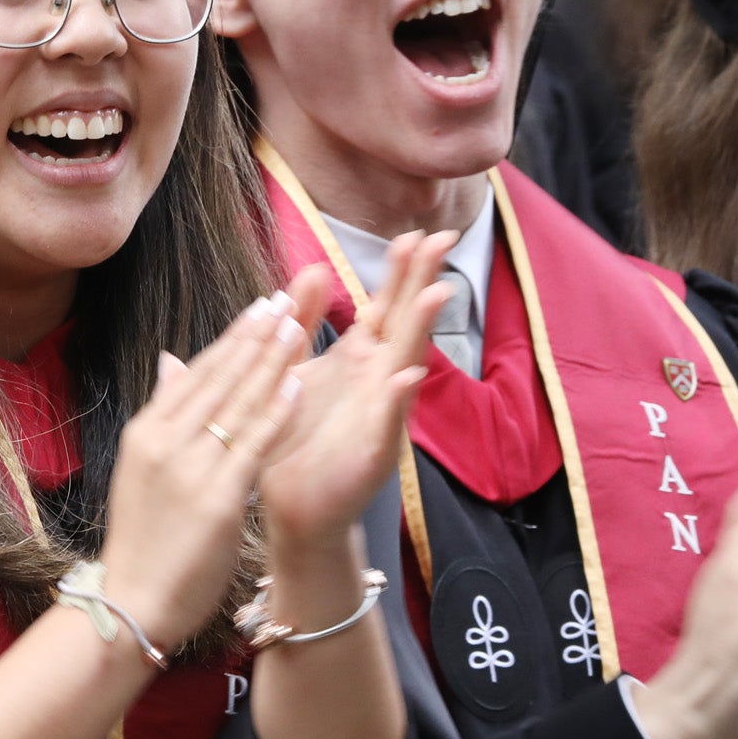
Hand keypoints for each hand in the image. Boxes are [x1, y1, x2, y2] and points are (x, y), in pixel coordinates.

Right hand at [99, 291, 309, 652]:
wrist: (132, 601)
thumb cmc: (142, 541)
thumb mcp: (141, 468)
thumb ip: (163, 413)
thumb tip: (171, 360)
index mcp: (146, 431)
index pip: (195, 372)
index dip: (232, 337)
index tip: (260, 306)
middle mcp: (165, 441)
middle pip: (218, 377)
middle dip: (256, 335)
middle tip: (286, 296)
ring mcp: (189, 468)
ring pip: (238, 403)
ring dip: (271, 361)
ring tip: (298, 324)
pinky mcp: (216, 499)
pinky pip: (252, 447)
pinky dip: (274, 413)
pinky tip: (296, 385)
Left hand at [256, 234, 452, 556]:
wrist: (294, 506)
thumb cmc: (297, 438)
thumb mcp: (296, 367)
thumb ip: (305, 320)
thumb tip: (315, 268)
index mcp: (360, 360)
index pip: (387, 305)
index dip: (403, 270)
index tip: (418, 232)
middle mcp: (378, 381)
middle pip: (406, 322)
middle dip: (423, 281)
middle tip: (443, 237)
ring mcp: (382, 416)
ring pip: (407, 365)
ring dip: (422, 329)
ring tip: (439, 291)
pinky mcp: (372, 454)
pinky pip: (389, 426)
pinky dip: (398, 402)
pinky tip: (406, 377)